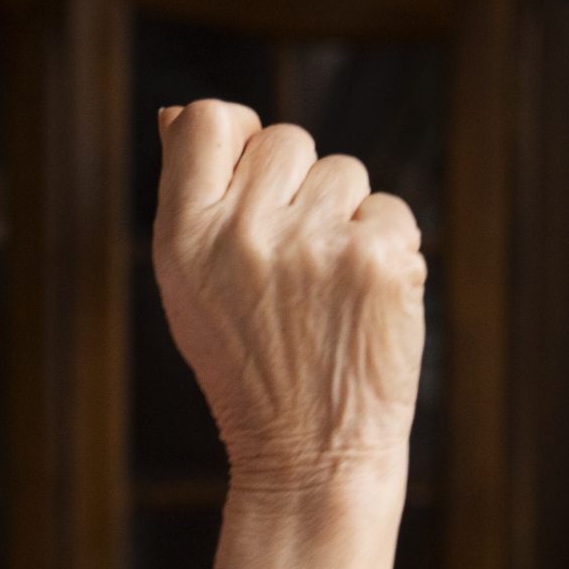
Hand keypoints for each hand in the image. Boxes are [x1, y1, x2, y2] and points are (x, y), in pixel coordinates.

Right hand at [153, 101, 427, 568]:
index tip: (251, 177)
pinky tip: (362, 302)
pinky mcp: (379, 258)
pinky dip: (386, 250)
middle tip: (291, 265)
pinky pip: (391, 210)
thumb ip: (188, 196)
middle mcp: (241, 234)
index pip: (207, 120)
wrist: (307, 454)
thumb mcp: (189, 284)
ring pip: (346, 172)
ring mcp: (313, 244)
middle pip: (288, 140)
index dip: (239, 136)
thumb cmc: (247, 364)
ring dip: (345, 219)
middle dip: (300, 188)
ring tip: (325, 289)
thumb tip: (178, 114)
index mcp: (182, 237)